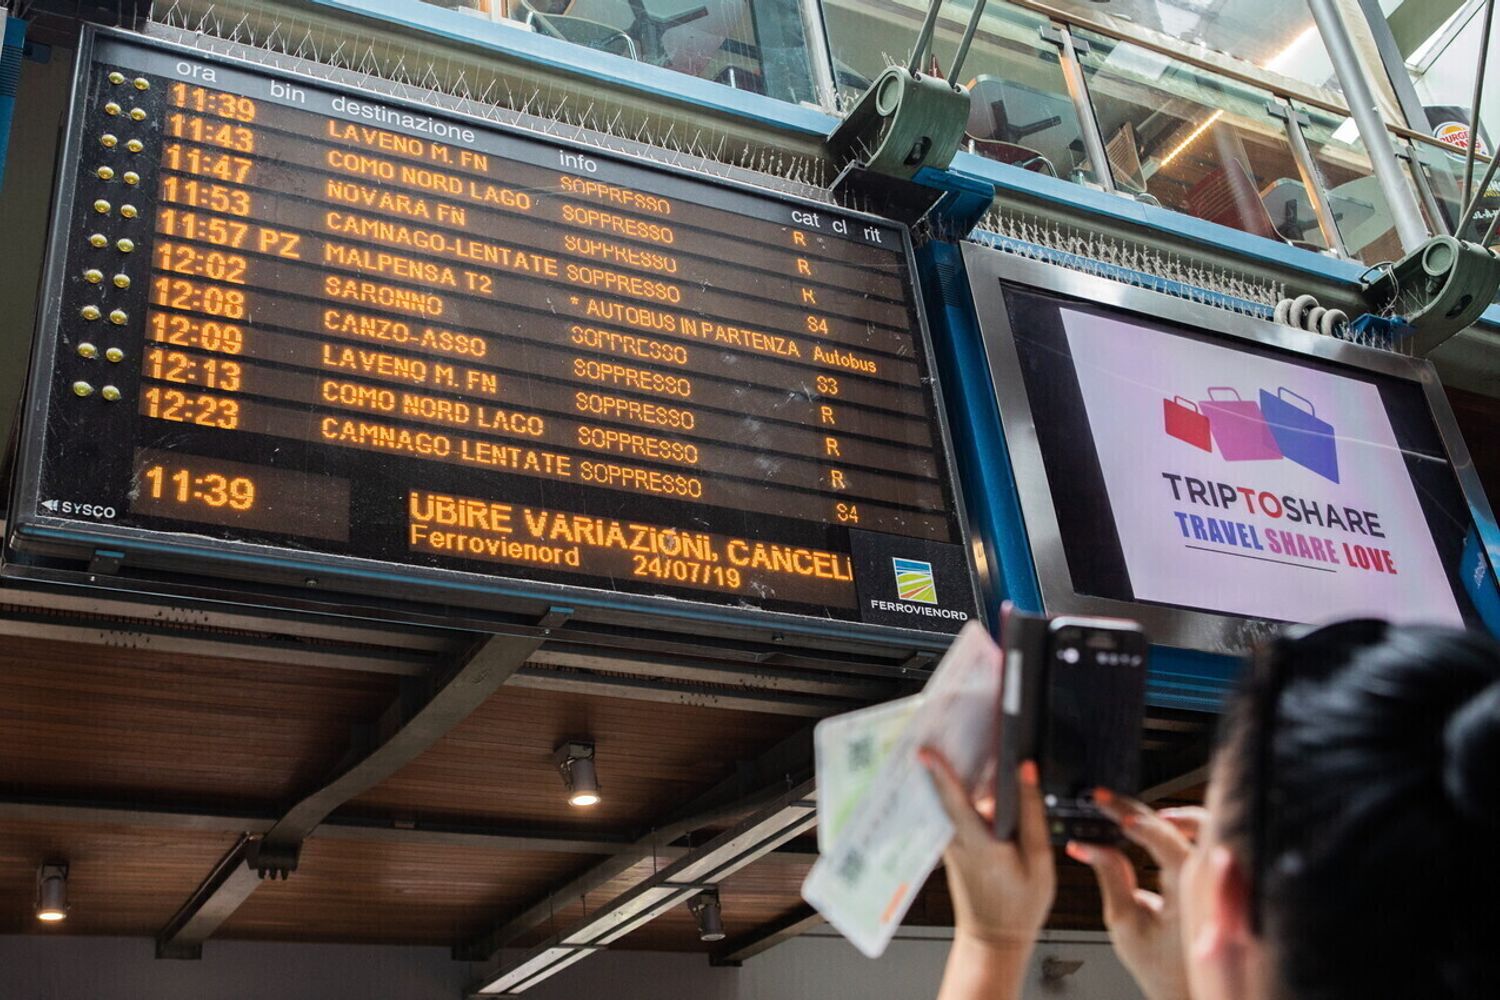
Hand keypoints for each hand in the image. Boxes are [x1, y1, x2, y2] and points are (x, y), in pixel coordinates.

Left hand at [920, 750, 1055, 946]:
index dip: (940, 774)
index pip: (954, 801)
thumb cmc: (1020, 905)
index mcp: (979, 844)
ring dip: (954, 773)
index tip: (926, 750)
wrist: (994, 938)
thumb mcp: (1039, 860)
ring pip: (950, 800)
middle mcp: (957, 841)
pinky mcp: (952, 844)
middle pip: (947, 792)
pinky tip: (974, 775)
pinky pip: (954, 810)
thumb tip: (1027, 771)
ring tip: (964, 740)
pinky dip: (960, 791)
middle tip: (949, 726)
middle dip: (946, 759)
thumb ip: (1031, 814)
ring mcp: (950, 843)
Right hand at [1068, 792, 1204, 999]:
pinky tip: (1160, 830)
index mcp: (1190, 888)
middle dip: (1142, 808)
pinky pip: (1208, 840)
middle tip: (1106, 800)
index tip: (1108, 809)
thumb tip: (1088, 846)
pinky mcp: (1217, 881)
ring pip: (1207, 825)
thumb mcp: (1125, 924)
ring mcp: (1219, 878)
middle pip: (1187, 821)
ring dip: (1171, 815)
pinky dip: (1185, 828)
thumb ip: (1110, 877)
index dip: (1135, 819)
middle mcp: (1211, 878)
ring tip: (1133, 816)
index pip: (1164, 838)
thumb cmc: (1161, 968)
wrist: (1187, 992)